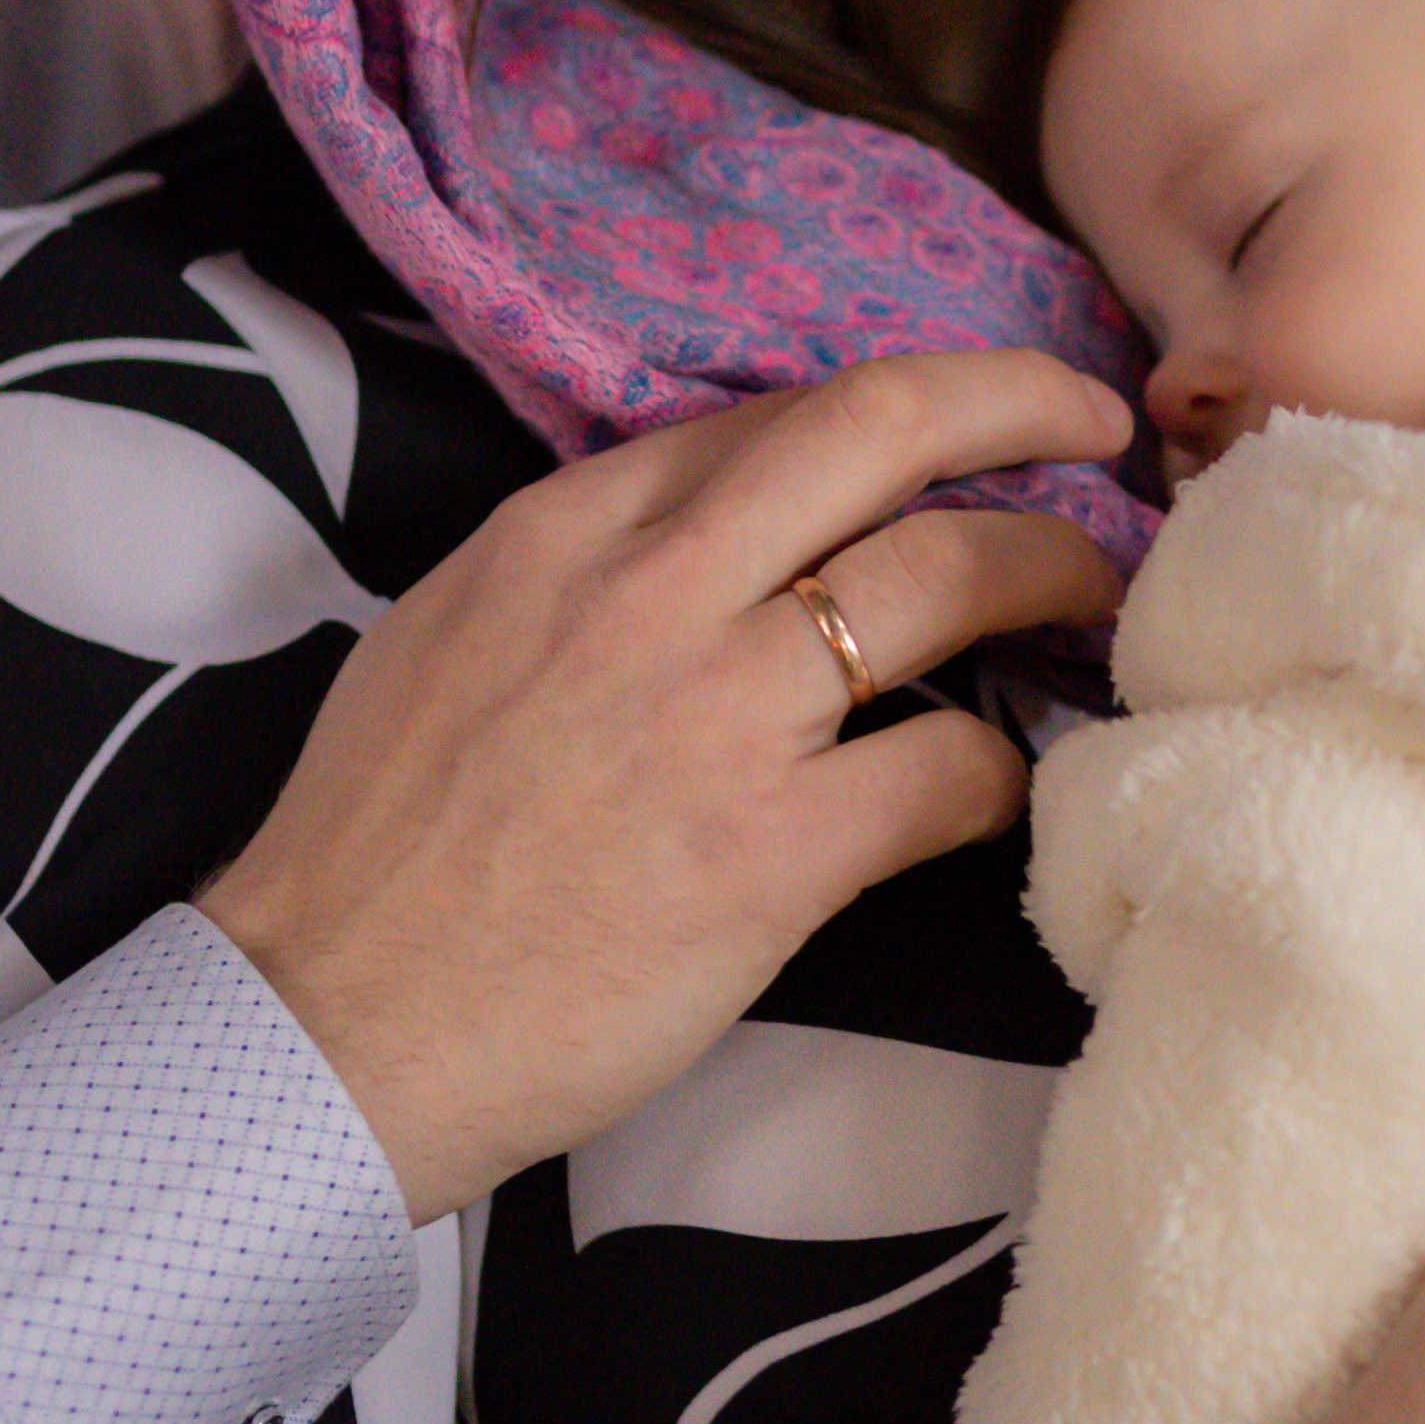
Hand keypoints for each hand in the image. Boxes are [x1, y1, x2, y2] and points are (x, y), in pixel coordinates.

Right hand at [199, 348, 1128, 1217]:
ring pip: (946, 574)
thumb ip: (576, 568)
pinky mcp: (774, 854)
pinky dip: (1004, 766)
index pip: (774, 415)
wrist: (326, 1022)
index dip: (897, 405)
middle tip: (1098, 427)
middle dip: (1020, 401)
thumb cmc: (373, 849)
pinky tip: (1008, 784)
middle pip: (881, 428)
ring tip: (1095, 596)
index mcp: (568, 530)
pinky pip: (949, 769)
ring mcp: (720, 715)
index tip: (960, 423)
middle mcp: (655, 589)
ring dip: (1049, 570)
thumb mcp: (449, 632)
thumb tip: (692, 542)